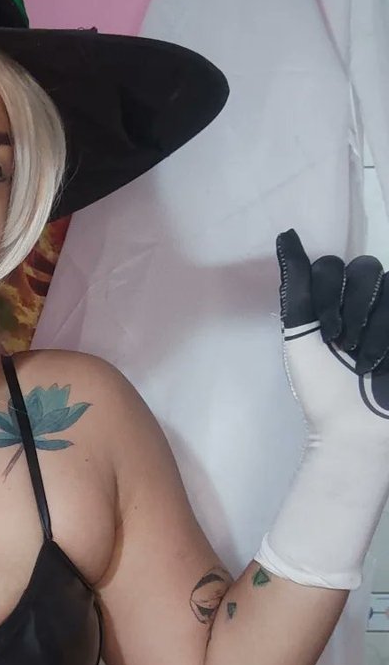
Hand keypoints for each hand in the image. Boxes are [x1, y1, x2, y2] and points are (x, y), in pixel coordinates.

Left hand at [276, 229, 388, 438]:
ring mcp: (388, 316)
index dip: (326, 294)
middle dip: (351, 307)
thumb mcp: (299, 335)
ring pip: (386, 285)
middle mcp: (363, 304)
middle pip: (363, 269)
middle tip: (343, 343)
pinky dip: (386, 334)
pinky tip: (383, 362)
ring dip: (373, 327)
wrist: (355, 428)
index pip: (331, 266)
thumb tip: (285, 236)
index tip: (323, 332)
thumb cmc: (323, 387)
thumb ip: (296, 286)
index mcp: (331, 305)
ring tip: (366, 361)